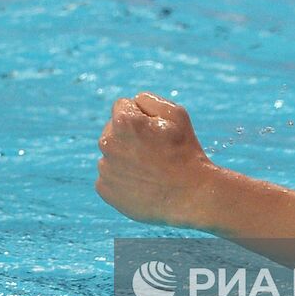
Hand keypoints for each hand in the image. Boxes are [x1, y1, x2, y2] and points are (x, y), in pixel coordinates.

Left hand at [95, 92, 216, 228]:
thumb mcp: (176, 114)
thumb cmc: (185, 152)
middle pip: (113, 131)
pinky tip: (142, 184)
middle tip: (154, 153)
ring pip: (112, 155)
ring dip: (125, 158)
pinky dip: (121, 180)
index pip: (122, 107)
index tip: (155, 133)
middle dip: (130, 137)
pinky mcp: (104, 189)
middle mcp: (107, 143)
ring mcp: (104, 168)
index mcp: (123, 121)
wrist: (190, 195)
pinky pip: (109, 177)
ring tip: (150, 171)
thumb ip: (148, 99)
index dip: (142, 118)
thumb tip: (131, 103)